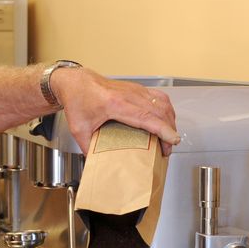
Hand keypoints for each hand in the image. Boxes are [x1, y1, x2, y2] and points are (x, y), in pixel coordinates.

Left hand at [50, 68, 179, 154]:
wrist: (76, 82)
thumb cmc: (78, 100)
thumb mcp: (79, 129)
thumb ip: (88, 149)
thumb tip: (96, 164)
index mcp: (116, 104)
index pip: (147, 117)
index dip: (163, 129)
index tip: (172, 140)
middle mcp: (129, 95)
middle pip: (159, 111)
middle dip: (169, 131)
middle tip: (167, 149)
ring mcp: (135, 90)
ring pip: (163, 102)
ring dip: (170, 120)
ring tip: (169, 137)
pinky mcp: (137, 89)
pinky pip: (160, 97)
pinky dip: (167, 110)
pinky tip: (167, 119)